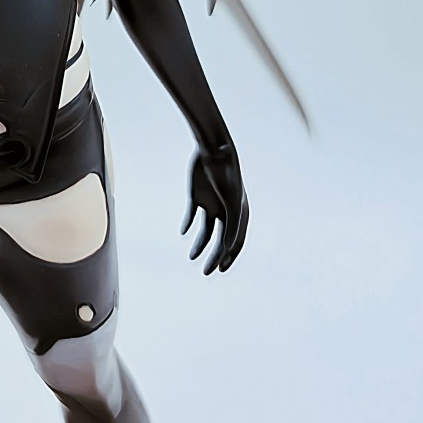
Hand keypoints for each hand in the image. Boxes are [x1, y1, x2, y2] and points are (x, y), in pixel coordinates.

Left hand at [181, 142, 248, 273]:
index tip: (220, 269)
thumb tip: (227, 249)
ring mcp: (212, 204)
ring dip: (200, 244)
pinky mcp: (197, 196)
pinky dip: (188, 224)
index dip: (229, 257)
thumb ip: (231, 226)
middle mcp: (226, 211)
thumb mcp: (231, 202)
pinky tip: (183, 232)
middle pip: (221, 240)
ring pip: (206, 231)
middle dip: (214, 256)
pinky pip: (192, 215)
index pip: (236, 242)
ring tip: (192, 257)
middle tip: (206, 272)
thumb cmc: (227, 176)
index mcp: (239, 214)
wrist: (214, 151)